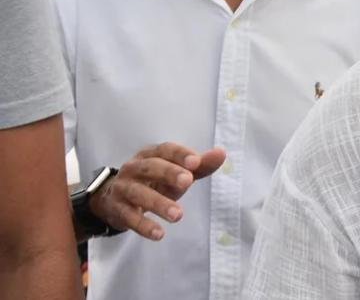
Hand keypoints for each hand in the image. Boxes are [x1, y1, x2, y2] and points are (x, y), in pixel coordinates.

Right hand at [89, 143, 225, 240]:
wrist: (112, 198)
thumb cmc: (154, 181)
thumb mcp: (176, 173)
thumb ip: (199, 166)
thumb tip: (222, 154)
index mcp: (151, 154)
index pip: (166, 149)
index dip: (180, 154)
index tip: (196, 162)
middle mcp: (134, 168)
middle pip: (150, 167)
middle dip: (169, 173)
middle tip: (188, 182)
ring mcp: (123, 188)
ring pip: (139, 193)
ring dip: (158, 204)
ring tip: (178, 215)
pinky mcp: (117, 209)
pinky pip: (129, 217)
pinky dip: (143, 226)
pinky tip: (159, 234)